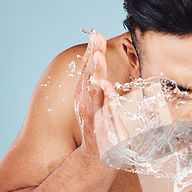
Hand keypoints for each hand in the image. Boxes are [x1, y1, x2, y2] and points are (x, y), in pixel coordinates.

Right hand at [74, 32, 126, 163]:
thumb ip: (97, 82)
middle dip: (91, 58)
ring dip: (94, 74)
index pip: (86, 70)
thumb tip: (99, 59)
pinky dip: (104, 100)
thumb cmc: (99, 126)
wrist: (96, 158)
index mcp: (85, 95)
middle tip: (95, 40)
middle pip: (87, 77)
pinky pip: (103, 112)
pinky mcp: (99, 129)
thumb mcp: (97, 102)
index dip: (90, 52)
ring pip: (92, 92)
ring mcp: (92, 116)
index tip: (96, 33)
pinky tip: (106, 88)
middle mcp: (85, 103)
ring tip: (97, 58)